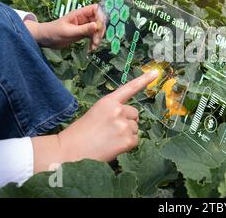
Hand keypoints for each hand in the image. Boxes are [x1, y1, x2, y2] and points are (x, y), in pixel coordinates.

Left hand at [25, 4, 105, 50]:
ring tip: (93, 46)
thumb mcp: (69, 31)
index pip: (96, 9)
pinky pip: (93, 36)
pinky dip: (94, 42)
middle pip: (99, 21)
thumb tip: (97, 26)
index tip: (99, 27)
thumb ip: (83, 29)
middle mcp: (83, 18)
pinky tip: (91, 48)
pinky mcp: (83, 33)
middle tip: (96, 41)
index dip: (101, 16)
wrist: (45, 39)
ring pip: (97, 29)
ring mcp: (84, 26)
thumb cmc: (53, 32)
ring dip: (97, 38)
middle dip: (99, 31)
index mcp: (79, 13)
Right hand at [31, 70, 158, 172]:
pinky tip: (113, 147)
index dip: (144, 80)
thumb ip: (113, 111)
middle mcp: (118, 110)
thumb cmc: (80, 134)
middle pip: (135, 114)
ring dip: (126, 134)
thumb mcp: (95, 113)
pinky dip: (127, 145)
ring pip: (135, 128)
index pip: (129, 88)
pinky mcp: (127, 140)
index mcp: (108, 101)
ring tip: (108, 140)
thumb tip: (129, 118)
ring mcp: (124, 125)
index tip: (156, 72)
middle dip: (127, 122)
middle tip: (109, 131)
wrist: (69, 152)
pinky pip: (135, 140)